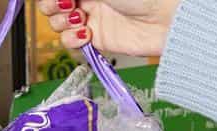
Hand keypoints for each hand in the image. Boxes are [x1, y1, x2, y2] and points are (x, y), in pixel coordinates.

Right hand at [36, 0, 181, 56]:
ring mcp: (91, 16)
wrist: (165, 19)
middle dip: (52, 5)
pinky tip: (85, 33)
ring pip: (58, 22)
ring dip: (61, 22)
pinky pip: (70, 41)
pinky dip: (71, 39)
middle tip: (65, 5)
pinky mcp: (96, 38)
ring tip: (79, 19)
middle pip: (52, 3)